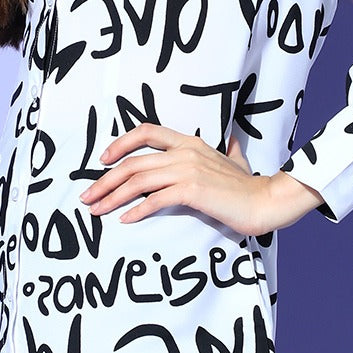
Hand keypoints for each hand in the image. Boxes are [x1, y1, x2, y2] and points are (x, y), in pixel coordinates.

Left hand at [79, 124, 325, 236]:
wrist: (266, 202)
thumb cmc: (249, 186)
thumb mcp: (236, 161)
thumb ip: (229, 151)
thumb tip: (231, 143)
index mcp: (190, 142)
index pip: (146, 132)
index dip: (120, 144)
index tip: (102, 160)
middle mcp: (184, 152)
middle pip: (132, 162)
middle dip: (104, 181)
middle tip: (87, 198)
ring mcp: (187, 170)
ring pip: (137, 181)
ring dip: (112, 197)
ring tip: (96, 211)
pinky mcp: (192, 191)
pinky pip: (155, 199)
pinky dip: (136, 210)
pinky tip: (125, 220)